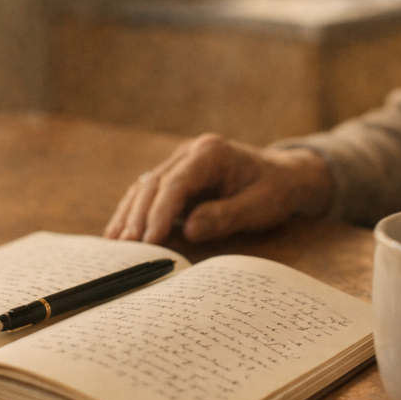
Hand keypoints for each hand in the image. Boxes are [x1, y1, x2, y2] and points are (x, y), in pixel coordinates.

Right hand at [104, 133, 332, 244]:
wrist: (285, 176)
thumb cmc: (275, 191)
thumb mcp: (258, 207)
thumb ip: (224, 216)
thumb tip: (188, 229)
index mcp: (211, 153)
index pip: (176, 183)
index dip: (159, 212)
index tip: (149, 239)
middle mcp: (190, 152)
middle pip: (153, 183)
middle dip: (138, 216)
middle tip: (126, 247)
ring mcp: (181, 162)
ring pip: (145, 186)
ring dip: (130, 215)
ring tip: (115, 244)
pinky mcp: (178, 177)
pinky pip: (150, 193)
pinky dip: (135, 212)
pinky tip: (121, 233)